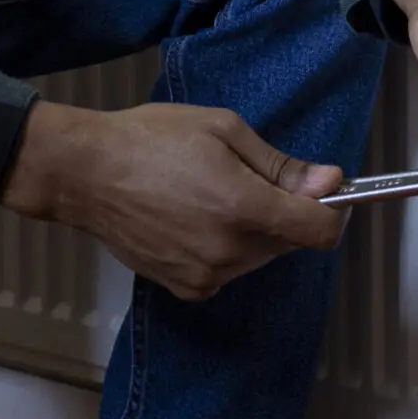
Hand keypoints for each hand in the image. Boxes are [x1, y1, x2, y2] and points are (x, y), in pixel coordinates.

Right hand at [1, 102, 346, 301]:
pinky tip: (194, 219)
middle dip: (285, 212)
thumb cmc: (150, 139)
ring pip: (260, 256)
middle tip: (248, 177)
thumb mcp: (223, 130)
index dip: (332, 210)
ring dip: (254, 230)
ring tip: (211, 194)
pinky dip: (226, 248)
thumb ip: (280, 165)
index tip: (323, 191)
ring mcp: (207, 275)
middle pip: (290, 242)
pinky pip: (229, 270)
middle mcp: (229, 251)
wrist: (85, 173)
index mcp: (244, 208)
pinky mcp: (186, 288)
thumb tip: (330, 183)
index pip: (320, 231)